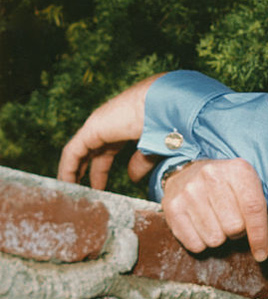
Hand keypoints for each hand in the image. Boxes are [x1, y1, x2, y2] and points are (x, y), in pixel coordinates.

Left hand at [58, 74, 162, 188]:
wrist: (168, 105)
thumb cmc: (169, 123)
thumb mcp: (155, 149)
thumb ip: (141, 163)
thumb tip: (132, 178)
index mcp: (125, 126)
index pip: (106, 151)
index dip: (100, 172)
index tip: (100, 190)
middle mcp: (109, 123)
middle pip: (91, 152)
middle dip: (85, 172)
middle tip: (80, 193)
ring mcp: (99, 124)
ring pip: (78, 152)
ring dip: (73, 172)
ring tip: (69, 192)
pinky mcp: (92, 129)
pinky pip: (73, 152)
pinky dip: (68, 169)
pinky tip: (66, 184)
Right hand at [161, 157, 267, 261]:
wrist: (187, 173)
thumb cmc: (228, 190)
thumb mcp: (251, 197)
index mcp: (238, 170)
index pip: (254, 208)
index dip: (260, 236)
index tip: (262, 254)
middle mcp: (212, 175)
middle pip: (235, 227)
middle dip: (237, 232)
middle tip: (232, 222)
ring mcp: (190, 190)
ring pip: (215, 238)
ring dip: (220, 237)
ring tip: (216, 221)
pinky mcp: (172, 207)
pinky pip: (195, 244)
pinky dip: (202, 243)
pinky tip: (201, 226)